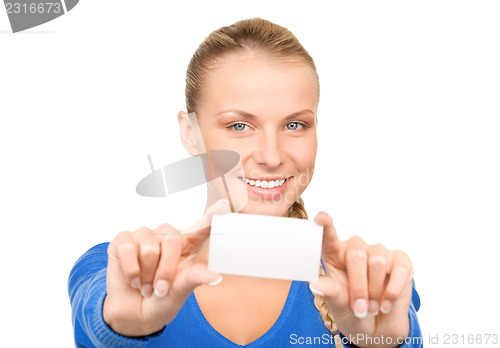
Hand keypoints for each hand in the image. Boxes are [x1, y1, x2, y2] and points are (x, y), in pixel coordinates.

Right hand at [103, 199, 230, 336]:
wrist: (133, 314)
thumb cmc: (161, 300)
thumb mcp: (180, 294)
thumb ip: (194, 280)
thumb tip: (214, 276)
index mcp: (187, 245)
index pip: (202, 227)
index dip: (213, 215)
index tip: (225, 206)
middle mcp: (167, 235)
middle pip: (173, 241)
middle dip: (165, 271)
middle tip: (159, 289)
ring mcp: (144, 235)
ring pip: (149, 248)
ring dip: (147, 274)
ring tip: (145, 285)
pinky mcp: (123, 239)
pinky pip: (128, 249)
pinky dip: (131, 270)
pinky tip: (133, 280)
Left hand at [310, 212, 413, 347]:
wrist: (378, 329)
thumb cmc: (353, 312)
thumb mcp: (338, 306)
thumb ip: (330, 293)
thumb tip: (315, 285)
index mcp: (334, 255)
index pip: (328, 237)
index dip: (325, 226)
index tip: (321, 218)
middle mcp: (356, 249)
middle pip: (356, 255)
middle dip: (358, 287)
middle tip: (360, 309)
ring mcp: (378, 253)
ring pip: (377, 262)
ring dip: (375, 292)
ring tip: (372, 309)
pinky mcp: (400, 260)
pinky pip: (398, 269)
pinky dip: (392, 291)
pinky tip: (387, 304)